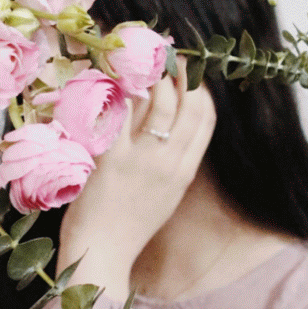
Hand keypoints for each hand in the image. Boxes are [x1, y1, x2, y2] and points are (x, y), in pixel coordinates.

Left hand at [58, 59, 216, 297]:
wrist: (102, 256)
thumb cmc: (128, 227)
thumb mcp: (163, 195)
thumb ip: (168, 161)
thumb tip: (164, 123)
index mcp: (184, 172)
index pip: (205, 120)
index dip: (201, 90)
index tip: (190, 71)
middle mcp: (169, 163)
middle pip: (188, 106)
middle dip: (182, 73)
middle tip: (169, 53)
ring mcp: (142, 160)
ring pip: (159, 103)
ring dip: (154, 74)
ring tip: (142, 56)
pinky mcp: (112, 160)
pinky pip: (120, 115)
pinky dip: (119, 91)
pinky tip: (113, 74)